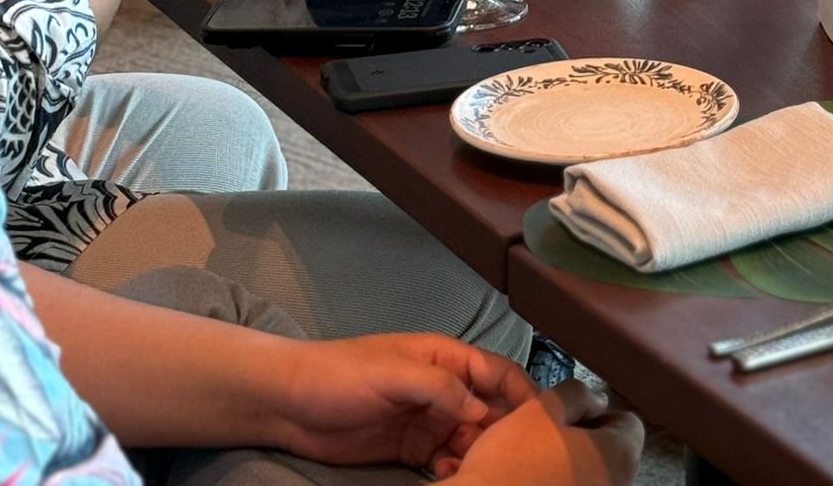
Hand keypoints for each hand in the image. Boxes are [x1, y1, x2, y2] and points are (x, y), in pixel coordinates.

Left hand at [273, 334, 535, 472]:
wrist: (291, 403)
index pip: (496, 373)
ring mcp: (427, 420)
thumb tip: (484, 408)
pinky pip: (446, 461)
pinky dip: (455, 471)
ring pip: (470, 439)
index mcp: (443, 358)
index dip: (523, 394)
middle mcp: (442, 388)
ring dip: (478, 457)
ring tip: (475, 473)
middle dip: (503, 434)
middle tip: (506, 461)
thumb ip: (439, 387)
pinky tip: (450, 478)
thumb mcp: (392, 372)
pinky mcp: (411, 449)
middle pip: (490, 411)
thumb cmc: (341, 374)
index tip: (541, 424)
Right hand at [445, 380, 643, 485]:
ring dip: (570, 464)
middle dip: (583, 439)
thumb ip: (577, 394)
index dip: (597, 411)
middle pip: (612, 451)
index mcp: (619, 456)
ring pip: (592, 474)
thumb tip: (597, 400)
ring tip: (534, 462)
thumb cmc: (513, 463)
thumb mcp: (542, 409)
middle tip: (546, 436)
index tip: (567, 415)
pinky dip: (561, 484)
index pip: (628, 422)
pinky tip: (533, 483)